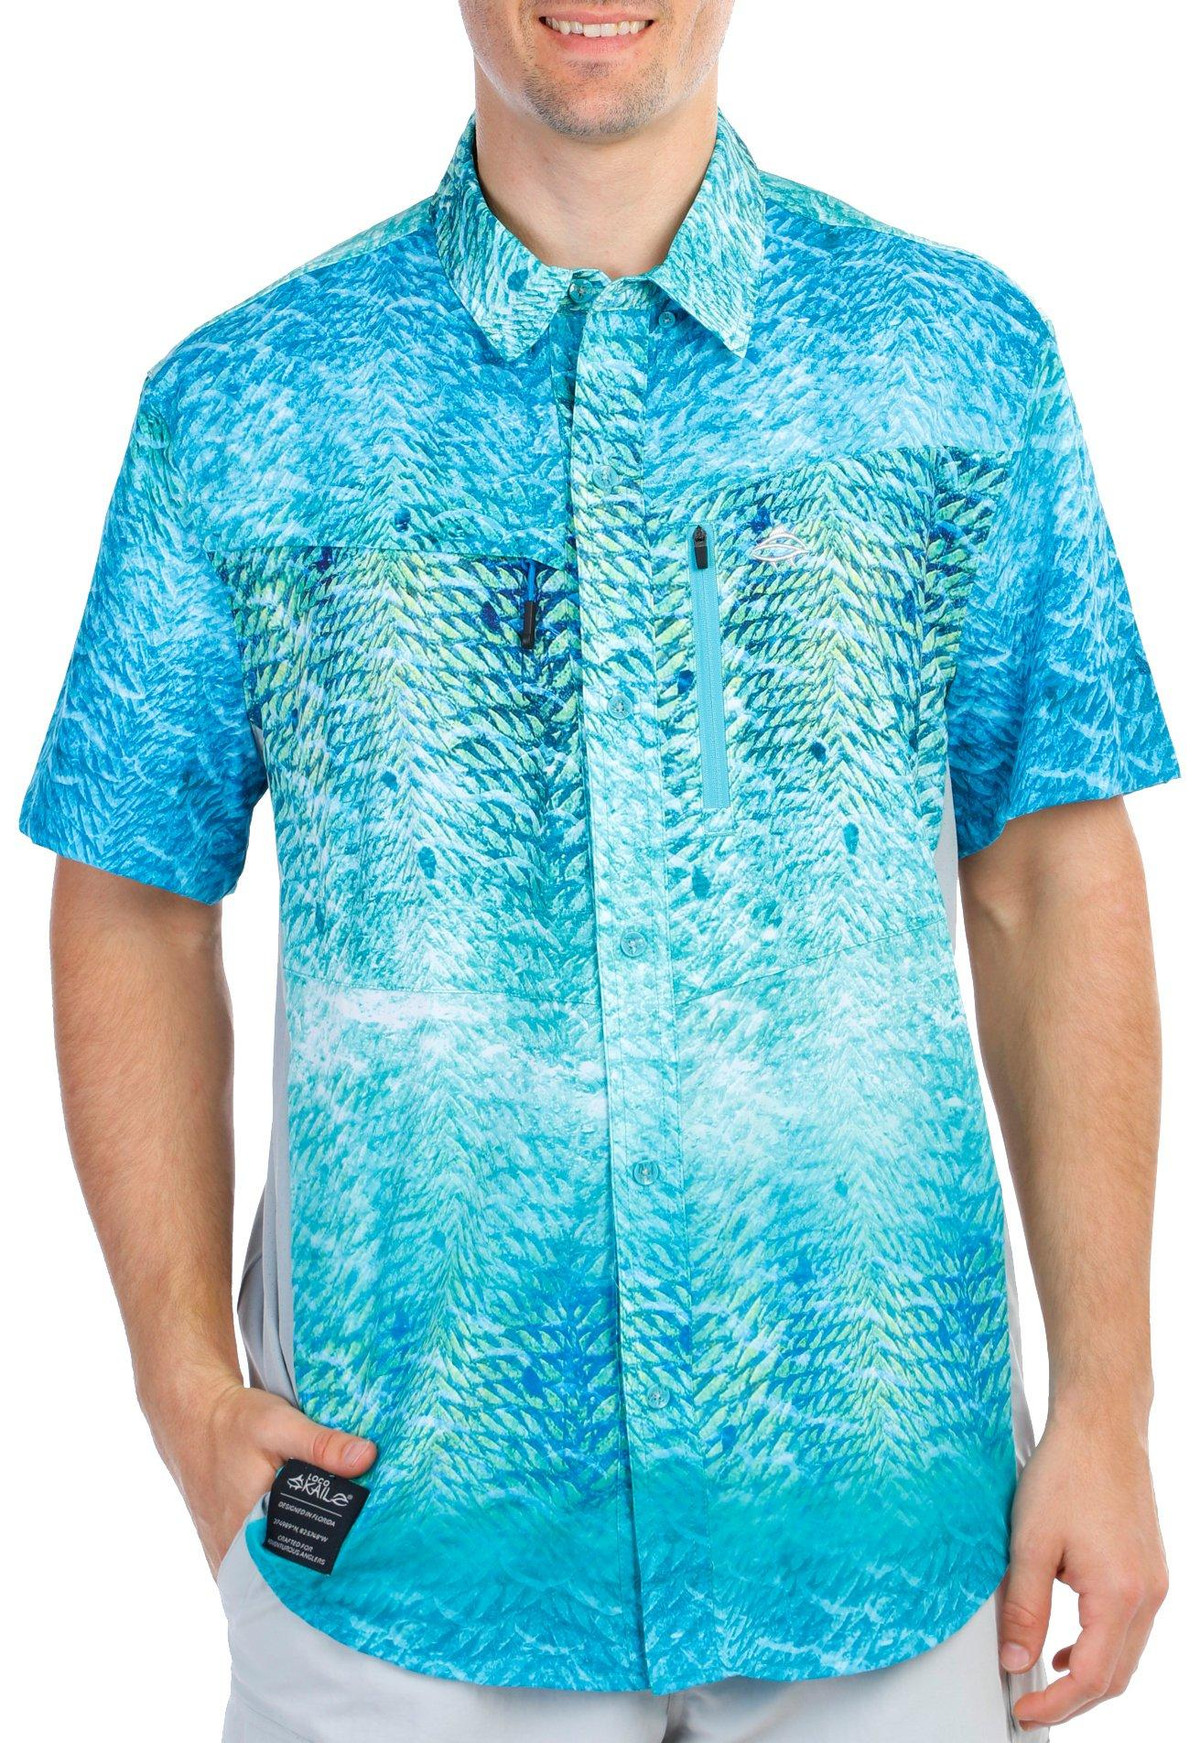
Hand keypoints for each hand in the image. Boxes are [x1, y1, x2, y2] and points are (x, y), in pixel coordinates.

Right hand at [145, 1372, 376, 1576]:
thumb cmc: (235, 1423)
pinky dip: (281, 1558)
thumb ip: (321, 1444)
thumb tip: (367, 1458)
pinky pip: (257, 1565)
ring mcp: (224, 1555)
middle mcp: (232, 1552)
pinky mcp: (223, 1549)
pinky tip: (306, 1545)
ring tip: (340, 1549)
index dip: (337, 1557)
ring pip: (273, 1571)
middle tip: (363, 1550)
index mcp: (248, 1527)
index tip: (369, 1549)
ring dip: (302, 1562)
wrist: (193, 1419)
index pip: (302, 1563)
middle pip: (289, 1570)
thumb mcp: (279, 1424)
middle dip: (323, 1563)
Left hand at [1000, 1409, 1167, 1728]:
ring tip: (1045, 1680)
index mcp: (1120, 1593)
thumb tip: (1014, 1659)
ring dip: (1089, 1677)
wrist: (1102, 1426)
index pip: (1092, 1678)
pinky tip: (1070, 1643)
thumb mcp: (1030, 1542)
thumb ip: (1023, 1607)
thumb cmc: (1067, 1471)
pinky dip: (1102, 1647)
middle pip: (1116, 1677)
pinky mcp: (1151, 1570)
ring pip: (1127, 1656)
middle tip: (1032, 1706)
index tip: (1024, 1711)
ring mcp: (1155, 1583)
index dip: (1055, 1704)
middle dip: (1074, 1701)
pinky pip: (1131, 1628)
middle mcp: (1148, 1595)